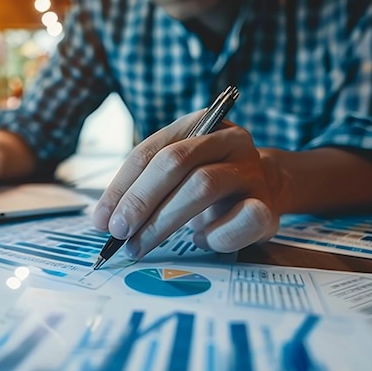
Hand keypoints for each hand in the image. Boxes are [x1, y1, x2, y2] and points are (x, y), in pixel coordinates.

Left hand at [92, 111, 281, 256]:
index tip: (101, 219)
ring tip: (139, 246)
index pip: (150, 151)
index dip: (121, 187)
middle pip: (175, 163)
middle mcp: (229, 141)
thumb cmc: (207, 182)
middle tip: (118, 233)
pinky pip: (239, 220)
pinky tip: (201, 241)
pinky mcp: (269, 206)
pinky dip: (214, 235)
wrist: (267, 187)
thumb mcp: (176, 174)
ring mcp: (252, 171)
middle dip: (140, 201)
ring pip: (202, 187)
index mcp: (199, 124)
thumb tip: (104, 219)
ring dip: (163, 222)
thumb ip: (143, 188)